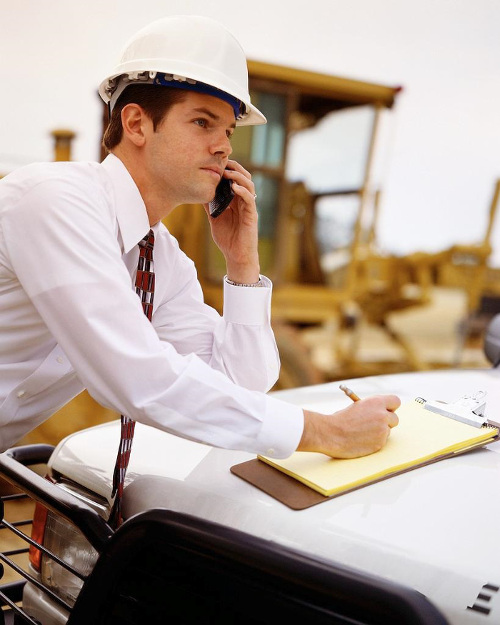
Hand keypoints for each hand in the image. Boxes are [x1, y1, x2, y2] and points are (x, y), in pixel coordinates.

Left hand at [203, 159, 259, 283]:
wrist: (236, 256)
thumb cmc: (227, 239)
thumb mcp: (214, 218)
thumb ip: (209, 205)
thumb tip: (199, 192)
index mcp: (236, 200)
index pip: (235, 179)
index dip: (229, 169)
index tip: (218, 163)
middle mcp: (244, 201)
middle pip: (244, 178)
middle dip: (235, 168)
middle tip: (224, 163)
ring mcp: (249, 208)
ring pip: (249, 186)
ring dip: (239, 177)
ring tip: (228, 173)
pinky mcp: (252, 216)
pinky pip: (250, 200)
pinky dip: (243, 191)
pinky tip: (234, 187)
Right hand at [298, 395, 400, 457]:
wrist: (331, 434)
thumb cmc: (340, 419)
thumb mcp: (357, 406)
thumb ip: (372, 408)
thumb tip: (381, 412)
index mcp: (376, 402)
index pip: (395, 401)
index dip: (390, 406)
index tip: (385, 410)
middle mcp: (382, 415)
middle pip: (395, 418)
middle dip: (387, 421)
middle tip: (375, 423)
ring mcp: (382, 430)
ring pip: (387, 431)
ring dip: (379, 432)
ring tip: (362, 433)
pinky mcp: (380, 444)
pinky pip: (381, 441)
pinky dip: (374, 441)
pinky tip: (361, 440)